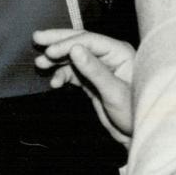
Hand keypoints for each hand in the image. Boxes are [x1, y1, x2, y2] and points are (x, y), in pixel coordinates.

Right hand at [34, 29, 134, 144]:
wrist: (138, 136)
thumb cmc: (134, 113)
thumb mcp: (114, 92)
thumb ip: (94, 70)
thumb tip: (74, 49)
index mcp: (119, 52)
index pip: (89, 40)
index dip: (67, 43)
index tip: (49, 51)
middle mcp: (109, 56)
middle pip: (79, 42)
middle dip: (58, 41)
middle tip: (37, 38)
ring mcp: (100, 68)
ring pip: (74, 57)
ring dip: (57, 61)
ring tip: (40, 64)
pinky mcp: (93, 81)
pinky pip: (74, 72)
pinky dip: (62, 75)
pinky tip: (54, 83)